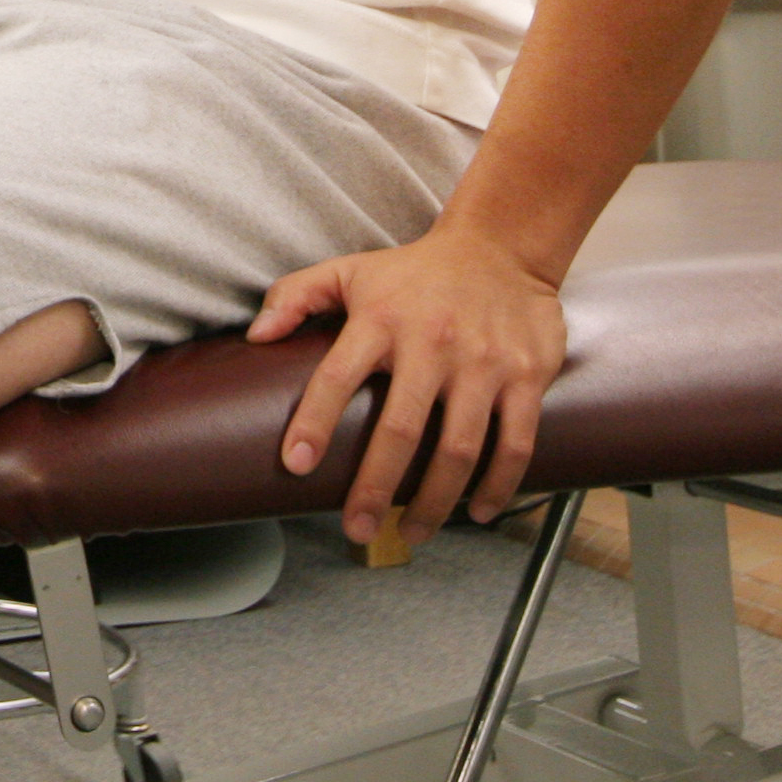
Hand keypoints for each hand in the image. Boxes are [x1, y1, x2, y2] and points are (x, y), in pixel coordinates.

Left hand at [250, 228, 566, 546]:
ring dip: (434, 501)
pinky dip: (498, 485)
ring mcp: (483, 363)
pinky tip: (477, 511)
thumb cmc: (414, 272)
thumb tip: (255, 336)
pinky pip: (514, 443)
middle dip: (376, 487)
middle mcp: (431, 343)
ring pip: (459, 448)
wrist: (501, 248)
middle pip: (401, 429)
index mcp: (380, 320)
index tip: (296, 466)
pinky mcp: (526, 376)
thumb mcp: (349, 270)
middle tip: (357, 528)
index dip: (314, 423)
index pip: (337, 377)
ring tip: (411, 533)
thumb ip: (295, 296)